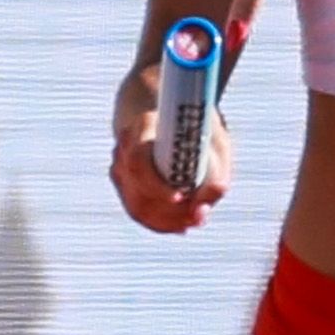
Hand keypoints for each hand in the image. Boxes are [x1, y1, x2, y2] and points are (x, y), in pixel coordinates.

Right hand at [107, 67, 227, 236]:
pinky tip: (181, 225)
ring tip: (194, 222)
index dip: (157, 185)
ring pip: (137, 206)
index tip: (182, 198)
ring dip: (166, 220)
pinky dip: (160, 221)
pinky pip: (138, 210)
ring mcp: (119, 168)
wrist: (164, 108)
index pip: (138, 162)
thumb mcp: (214, 141)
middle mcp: (123, 149)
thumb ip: (215, 175)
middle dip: (167, 212)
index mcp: (141, 127)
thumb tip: (202, 211)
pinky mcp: (124, 184)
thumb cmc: (194, 124)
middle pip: (137, 192)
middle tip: (196, 218)